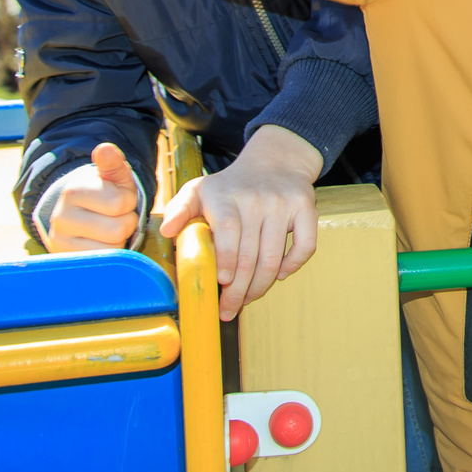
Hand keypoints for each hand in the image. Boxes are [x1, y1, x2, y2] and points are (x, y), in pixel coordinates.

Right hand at [47, 140, 140, 250]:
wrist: (76, 215)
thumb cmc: (102, 194)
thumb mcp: (111, 177)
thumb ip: (113, 164)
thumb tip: (105, 149)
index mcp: (73, 191)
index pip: (121, 202)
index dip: (128, 202)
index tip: (118, 200)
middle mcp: (60, 218)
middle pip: (119, 228)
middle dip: (125, 222)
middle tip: (114, 217)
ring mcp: (60, 243)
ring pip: (113, 249)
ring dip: (118, 240)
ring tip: (107, 230)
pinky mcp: (66, 261)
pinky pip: (104, 264)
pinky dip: (109, 255)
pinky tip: (101, 244)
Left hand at [160, 125, 322, 320]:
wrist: (274, 161)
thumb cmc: (231, 185)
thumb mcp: (199, 189)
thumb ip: (179, 209)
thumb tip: (166, 231)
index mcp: (226, 196)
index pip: (228, 229)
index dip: (226, 258)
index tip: (222, 282)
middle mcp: (257, 199)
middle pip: (249, 253)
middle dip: (238, 289)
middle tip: (228, 309)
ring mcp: (283, 204)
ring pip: (273, 256)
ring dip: (260, 286)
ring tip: (248, 300)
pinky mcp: (306, 209)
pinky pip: (305, 246)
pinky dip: (292, 266)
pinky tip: (278, 276)